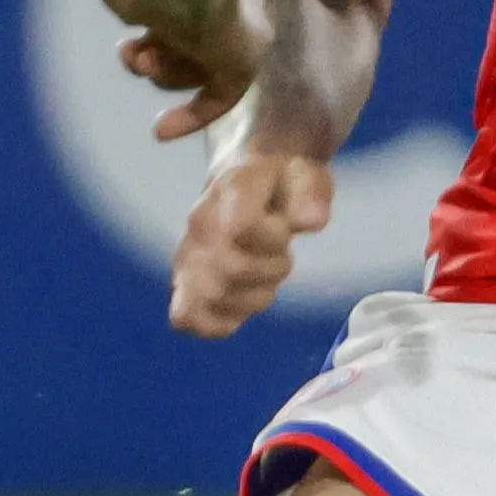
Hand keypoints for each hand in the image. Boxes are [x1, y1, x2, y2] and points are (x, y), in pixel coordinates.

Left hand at [113, 0, 266, 142]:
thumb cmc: (217, 18)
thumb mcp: (241, 67)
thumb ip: (223, 94)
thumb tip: (190, 97)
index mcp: (243, 26)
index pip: (223, 80)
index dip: (195, 112)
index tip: (158, 131)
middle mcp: (210, 15)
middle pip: (188, 69)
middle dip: (168, 75)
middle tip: (152, 63)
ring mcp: (176, 6)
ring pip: (158, 56)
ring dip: (146, 66)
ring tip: (135, 54)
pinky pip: (137, 37)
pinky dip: (132, 51)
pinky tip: (128, 45)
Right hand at [171, 144, 336, 338]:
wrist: (246, 180)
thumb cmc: (281, 181)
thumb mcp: (308, 175)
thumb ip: (312, 195)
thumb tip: (310, 222)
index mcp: (231, 189)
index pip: (243, 226)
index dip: (274, 237)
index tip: (284, 225)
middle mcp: (201, 222)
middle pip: (233, 269)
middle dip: (271, 269)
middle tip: (280, 255)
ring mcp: (188, 255)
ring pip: (216, 298)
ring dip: (254, 296)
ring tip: (262, 273)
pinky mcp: (183, 284)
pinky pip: (188, 319)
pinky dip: (221, 320)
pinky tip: (242, 301)